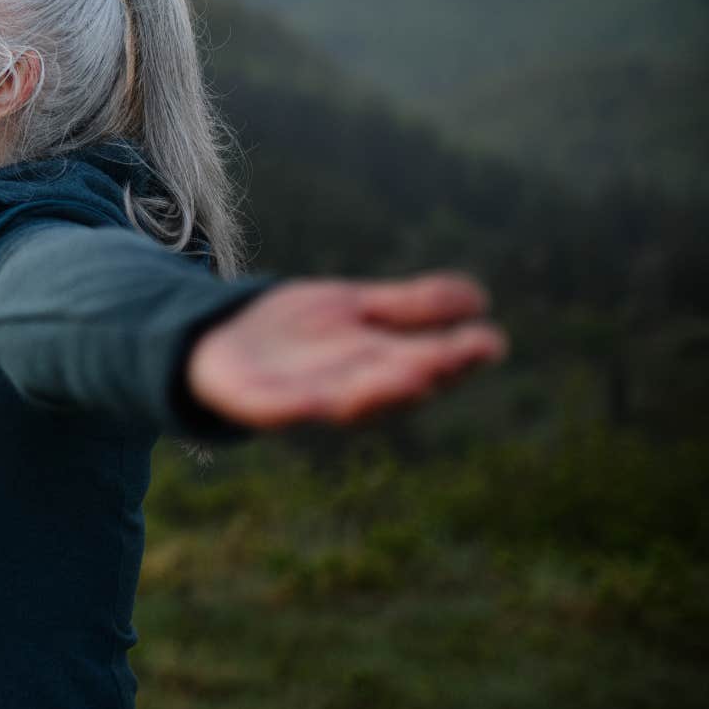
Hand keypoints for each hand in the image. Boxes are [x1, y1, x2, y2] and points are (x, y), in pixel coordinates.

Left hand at [186, 270, 508, 427]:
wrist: (216, 338)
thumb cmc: (295, 330)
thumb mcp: (355, 307)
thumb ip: (410, 306)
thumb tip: (479, 298)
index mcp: (376, 364)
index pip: (426, 361)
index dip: (458, 356)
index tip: (491, 341)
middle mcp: (348, 387)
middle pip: (391, 384)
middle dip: (423, 373)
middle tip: (454, 359)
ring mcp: (302, 398)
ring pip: (345, 402)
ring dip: (376, 393)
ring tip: (412, 373)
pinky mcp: (257, 404)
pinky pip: (279, 410)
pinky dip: (298, 408)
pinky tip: (318, 401)